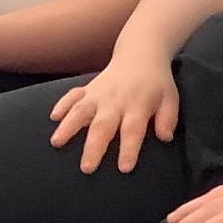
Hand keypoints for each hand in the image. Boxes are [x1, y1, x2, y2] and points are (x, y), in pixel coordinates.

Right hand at [50, 53, 179, 174]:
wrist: (141, 54)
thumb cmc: (156, 83)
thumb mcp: (170, 99)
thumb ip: (167, 119)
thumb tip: (165, 137)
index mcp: (137, 105)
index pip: (133, 130)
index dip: (129, 149)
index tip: (124, 168)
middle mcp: (115, 101)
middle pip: (103, 125)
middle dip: (94, 147)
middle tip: (86, 168)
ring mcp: (98, 94)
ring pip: (81, 110)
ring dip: (68, 126)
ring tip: (56, 143)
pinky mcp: (87, 89)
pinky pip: (72, 95)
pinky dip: (61, 105)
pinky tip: (53, 118)